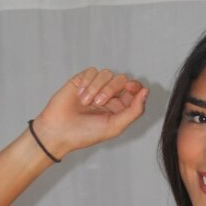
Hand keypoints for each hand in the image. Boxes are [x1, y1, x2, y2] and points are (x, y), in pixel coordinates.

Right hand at [32, 67, 148, 156]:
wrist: (59, 131)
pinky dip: (88, 82)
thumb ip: (134, 110)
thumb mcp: (115, 126)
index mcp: (119, 107)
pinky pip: (92, 71)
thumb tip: (146, 91)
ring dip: (97, 87)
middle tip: (99, 102)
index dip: (135, 86)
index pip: (134, 90)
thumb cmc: (86, 133)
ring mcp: (95, 87)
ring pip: (106, 73)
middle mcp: (109, 96)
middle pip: (121, 80)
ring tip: (86, 103)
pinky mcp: (81, 81)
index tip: (131, 87)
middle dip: (111, 89)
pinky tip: (80, 95)